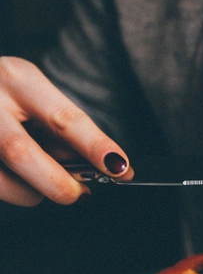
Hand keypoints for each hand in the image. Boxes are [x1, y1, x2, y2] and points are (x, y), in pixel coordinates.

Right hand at [0, 57, 130, 205]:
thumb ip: (60, 129)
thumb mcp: (35, 96)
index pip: (65, 118)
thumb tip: (101, 168)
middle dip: (56, 183)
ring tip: (42, 186)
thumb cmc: (5, 94)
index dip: (95, 147)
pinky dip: (10, 189)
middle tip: (79, 193)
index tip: (120, 168)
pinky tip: (17, 178)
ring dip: (29, 193)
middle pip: (21, 153)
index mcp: (20, 79)